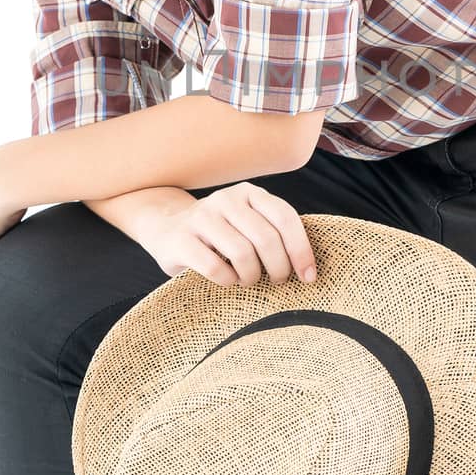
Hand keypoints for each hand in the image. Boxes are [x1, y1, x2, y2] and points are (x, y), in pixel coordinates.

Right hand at [137, 182, 317, 287]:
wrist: (166, 228)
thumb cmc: (220, 235)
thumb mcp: (247, 223)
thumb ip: (273, 233)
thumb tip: (309, 269)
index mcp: (249, 193)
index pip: (285, 218)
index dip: (301, 250)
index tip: (309, 277)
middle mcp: (226, 199)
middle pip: (266, 239)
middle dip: (278, 268)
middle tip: (276, 281)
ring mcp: (201, 217)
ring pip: (242, 254)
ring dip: (251, 276)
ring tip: (247, 280)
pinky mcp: (181, 239)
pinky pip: (215, 268)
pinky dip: (228, 281)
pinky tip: (228, 281)